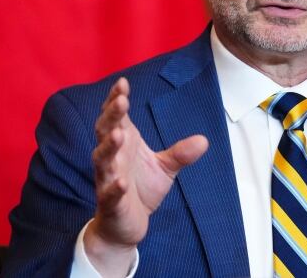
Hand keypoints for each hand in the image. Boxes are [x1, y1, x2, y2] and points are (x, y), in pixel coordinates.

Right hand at [84, 77, 207, 276]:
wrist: (126, 224)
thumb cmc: (140, 188)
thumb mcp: (165, 168)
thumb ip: (180, 153)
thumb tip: (204, 140)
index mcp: (124, 143)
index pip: (116, 116)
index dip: (116, 99)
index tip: (122, 83)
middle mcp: (112, 157)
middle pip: (106, 130)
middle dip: (112, 115)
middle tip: (121, 101)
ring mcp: (107, 178)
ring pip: (102, 159)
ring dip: (109, 146)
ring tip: (118, 134)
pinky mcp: (109, 202)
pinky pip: (109, 193)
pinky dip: (114, 187)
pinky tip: (121, 182)